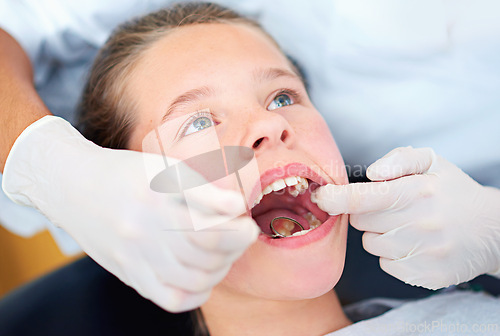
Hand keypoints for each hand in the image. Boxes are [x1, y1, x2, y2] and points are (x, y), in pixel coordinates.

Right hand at [2, 116, 258, 311]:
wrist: (73, 187)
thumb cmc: (126, 173)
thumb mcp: (164, 167)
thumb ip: (202, 188)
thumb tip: (236, 207)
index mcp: (156, 197)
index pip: (210, 229)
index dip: (239, 231)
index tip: (246, 222)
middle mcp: (144, 229)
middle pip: (206, 255)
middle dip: (236, 245)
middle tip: (240, 233)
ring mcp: (135, 256)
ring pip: (194, 278)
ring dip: (221, 267)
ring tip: (224, 251)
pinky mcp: (129, 274)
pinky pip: (172, 298)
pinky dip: (197, 292)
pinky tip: (204, 275)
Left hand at [312, 146, 499, 288]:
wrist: (493, 230)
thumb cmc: (452, 191)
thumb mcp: (432, 162)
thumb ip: (399, 159)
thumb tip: (371, 173)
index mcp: (417, 192)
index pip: (362, 198)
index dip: (334, 198)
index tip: (319, 196)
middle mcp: (420, 224)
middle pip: (361, 222)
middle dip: (368, 213)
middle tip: (392, 207)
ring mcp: (423, 253)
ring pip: (370, 245)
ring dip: (380, 234)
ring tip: (407, 226)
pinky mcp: (425, 276)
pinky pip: (386, 265)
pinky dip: (393, 255)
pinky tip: (414, 244)